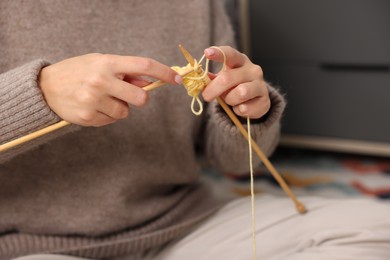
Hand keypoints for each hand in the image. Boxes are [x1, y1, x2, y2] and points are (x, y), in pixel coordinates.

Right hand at [39, 53, 179, 125]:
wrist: (46, 87)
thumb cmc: (78, 71)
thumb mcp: (100, 62)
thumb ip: (125, 72)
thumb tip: (149, 82)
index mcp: (107, 63)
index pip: (144, 65)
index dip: (164, 72)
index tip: (176, 79)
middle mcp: (101, 81)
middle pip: (141, 98)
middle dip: (139, 98)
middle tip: (127, 94)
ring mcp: (94, 100)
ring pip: (125, 112)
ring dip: (119, 107)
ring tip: (101, 99)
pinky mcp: (88, 117)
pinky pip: (111, 120)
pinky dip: (107, 115)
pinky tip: (93, 106)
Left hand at [202, 46, 269, 118]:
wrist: (254, 101)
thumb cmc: (234, 86)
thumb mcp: (223, 79)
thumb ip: (212, 78)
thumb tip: (200, 78)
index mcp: (240, 61)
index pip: (230, 54)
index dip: (218, 53)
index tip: (206, 52)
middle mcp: (253, 70)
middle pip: (228, 78)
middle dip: (213, 89)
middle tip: (206, 97)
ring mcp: (261, 85)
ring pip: (240, 93)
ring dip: (229, 100)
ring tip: (230, 100)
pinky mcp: (265, 101)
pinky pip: (245, 108)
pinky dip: (238, 110)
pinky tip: (240, 107)